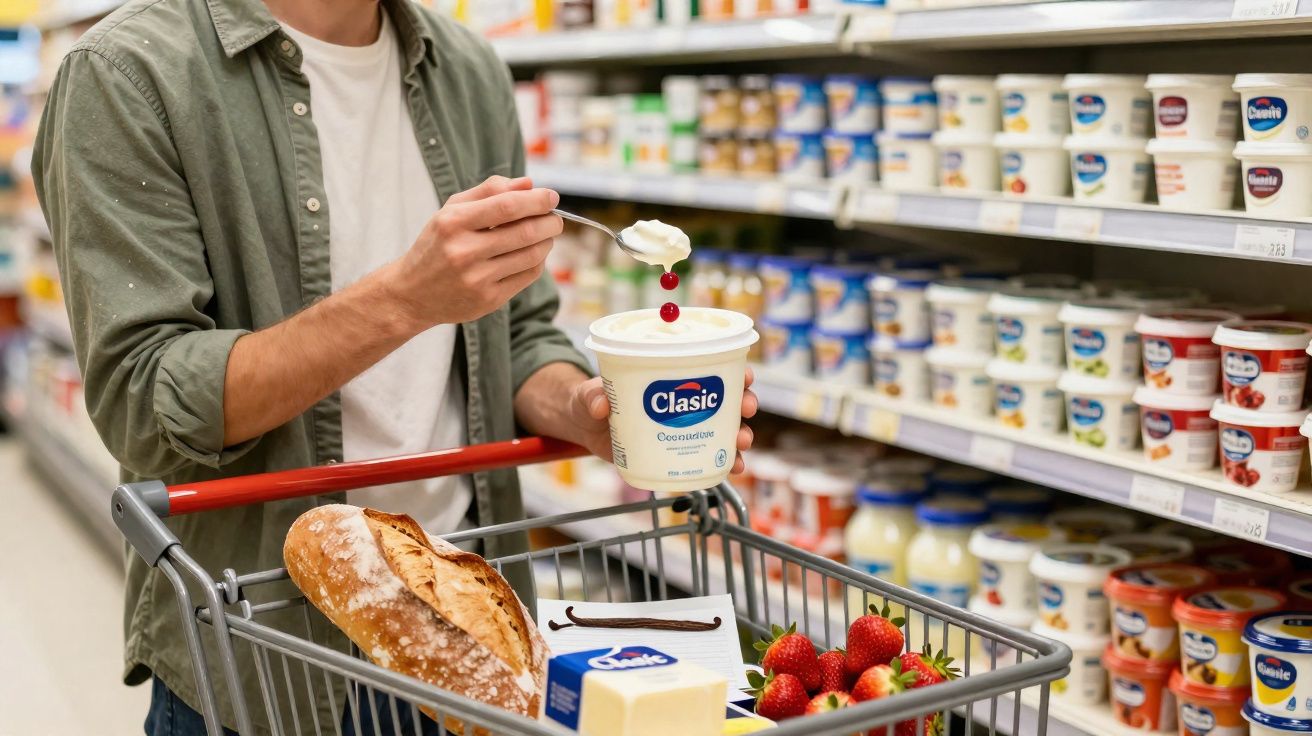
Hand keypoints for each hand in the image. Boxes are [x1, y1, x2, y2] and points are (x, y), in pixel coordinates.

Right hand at [381, 176, 561, 329]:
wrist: (411, 294)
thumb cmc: (436, 245)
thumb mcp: (451, 211)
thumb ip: (488, 192)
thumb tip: (529, 184)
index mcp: (453, 223)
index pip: (507, 206)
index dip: (537, 200)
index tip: (551, 197)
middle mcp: (463, 252)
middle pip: (525, 232)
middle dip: (550, 222)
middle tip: (556, 218)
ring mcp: (476, 279)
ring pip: (531, 256)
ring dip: (547, 242)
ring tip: (546, 235)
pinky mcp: (488, 300)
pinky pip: (526, 277)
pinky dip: (537, 262)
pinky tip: (533, 254)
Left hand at [573, 367, 758, 473]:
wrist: (584, 426)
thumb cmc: (591, 399)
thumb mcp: (588, 394)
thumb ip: (592, 397)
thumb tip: (601, 404)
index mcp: (668, 376)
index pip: (709, 366)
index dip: (732, 369)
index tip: (744, 374)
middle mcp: (683, 400)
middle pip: (725, 397)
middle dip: (744, 402)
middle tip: (746, 408)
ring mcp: (682, 426)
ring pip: (723, 429)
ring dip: (739, 435)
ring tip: (741, 443)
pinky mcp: (675, 451)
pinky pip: (707, 456)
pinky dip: (724, 463)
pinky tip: (732, 469)